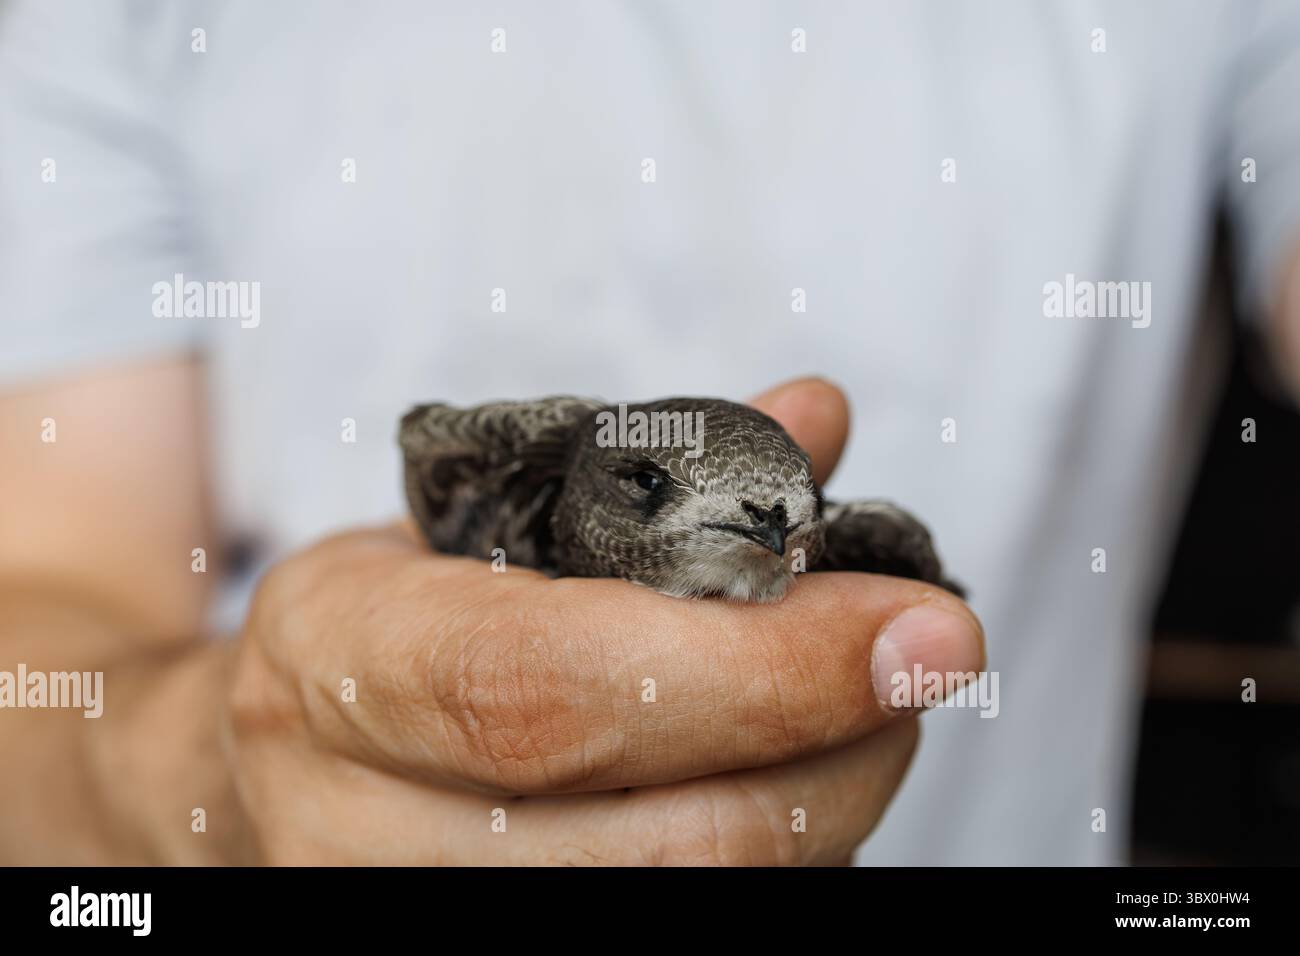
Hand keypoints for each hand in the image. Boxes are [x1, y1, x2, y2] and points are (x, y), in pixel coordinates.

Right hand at [224, 378, 984, 863]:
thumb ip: (655, 472)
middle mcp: (351, 818)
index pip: (552, 689)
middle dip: (838, 757)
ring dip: (824, 811)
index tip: (921, 625)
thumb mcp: (488, 517)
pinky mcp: (474, 950)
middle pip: (654, 848)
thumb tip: (811, 419)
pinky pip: (671, 920)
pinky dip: (772, 853)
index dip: (757, 669)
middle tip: (924, 664)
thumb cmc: (395, 616)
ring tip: (864, 714)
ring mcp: (402, 908)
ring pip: (681, 905)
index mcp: (339, 654)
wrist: (271, 754)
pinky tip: (792, 781)